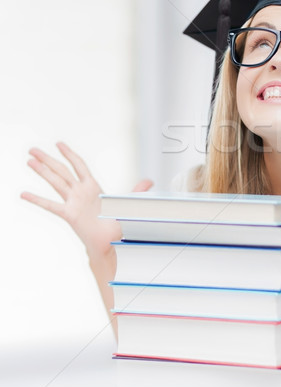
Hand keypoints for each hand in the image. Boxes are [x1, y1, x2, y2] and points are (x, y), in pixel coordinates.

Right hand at [21, 141, 152, 260]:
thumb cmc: (117, 224)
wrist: (111, 242)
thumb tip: (150, 181)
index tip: (59, 144)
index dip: (69, 154)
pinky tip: (24, 194)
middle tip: (33, 150)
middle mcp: (81, 192)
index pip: (79, 165)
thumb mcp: (128, 203)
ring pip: (55, 182)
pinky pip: (51, 205)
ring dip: (42, 172)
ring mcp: (73, 202)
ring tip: (29, 161)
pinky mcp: (69, 215)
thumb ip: (137, 190)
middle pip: (62, 171)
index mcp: (93, 187)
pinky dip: (37, 199)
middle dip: (48, 159)